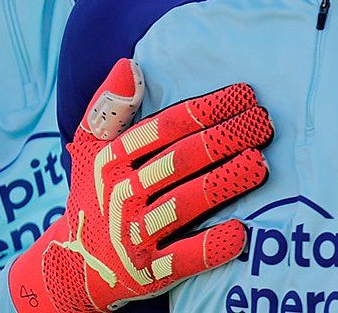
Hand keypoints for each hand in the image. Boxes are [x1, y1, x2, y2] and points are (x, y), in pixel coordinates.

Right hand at [8, 59, 271, 311]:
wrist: (73, 267)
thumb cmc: (97, 195)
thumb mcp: (91, 151)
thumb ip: (109, 107)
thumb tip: (128, 64)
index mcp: (111, 160)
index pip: (164, 128)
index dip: (207, 109)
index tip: (244, 95)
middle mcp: (121, 195)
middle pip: (180, 160)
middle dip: (225, 138)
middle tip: (264, 123)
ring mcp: (134, 236)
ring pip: (184, 204)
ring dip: (223, 183)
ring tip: (260, 163)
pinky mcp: (147, 273)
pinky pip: (182, 259)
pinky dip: (209, 247)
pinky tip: (239, 232)